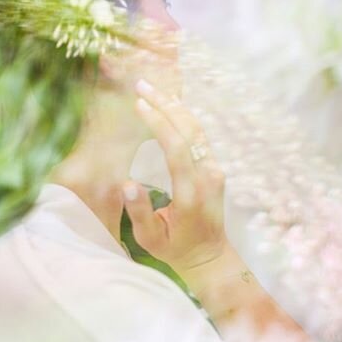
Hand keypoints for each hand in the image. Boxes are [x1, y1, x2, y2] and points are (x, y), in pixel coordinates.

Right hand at [123, 79, 225, 276]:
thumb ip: (139, 212)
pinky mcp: (214, 168)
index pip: (176, 148)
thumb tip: (127, 184)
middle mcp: (207, 176)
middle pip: (189, 130)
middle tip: (142, 85)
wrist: (209, 256)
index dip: (159, 123)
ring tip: (152, 89)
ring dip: (174, 106)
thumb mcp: (150, 239)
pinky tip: (167, 105)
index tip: (139, 104)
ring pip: (197, 129)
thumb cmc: (175, 249)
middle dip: (165, 104)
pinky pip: (199, 136)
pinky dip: (182, 117)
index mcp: (191, 193)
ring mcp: (214, 171)